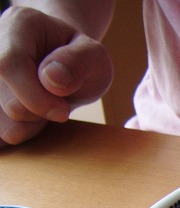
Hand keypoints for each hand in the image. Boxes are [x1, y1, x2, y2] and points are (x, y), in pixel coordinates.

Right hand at [0, 6, 112, 145]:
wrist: (66, 66)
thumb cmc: (81, 61)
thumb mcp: (95, 57)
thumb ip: (78, 62)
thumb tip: (52, 79)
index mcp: (19, 24)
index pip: (9, 64)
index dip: (36, 97)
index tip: (63, 113)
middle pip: (4, 100)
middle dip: (37, 114)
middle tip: (58, 106)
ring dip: (27, 126)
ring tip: (42, 109)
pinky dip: (16, 133)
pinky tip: (29, 122)